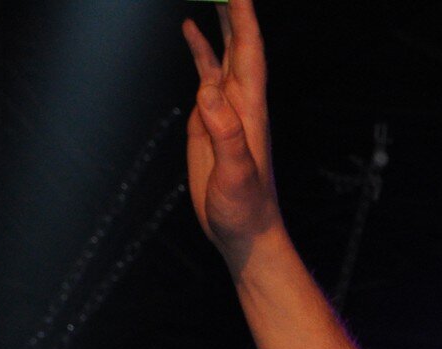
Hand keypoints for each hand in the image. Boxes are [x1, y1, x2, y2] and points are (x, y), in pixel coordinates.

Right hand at [182, 0, 281, 267]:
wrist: (244, 233)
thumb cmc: (245, 210)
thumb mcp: (236, 175)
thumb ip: (226, 135)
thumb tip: (209, 93)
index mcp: (249, 110)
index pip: (250, 52)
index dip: (244, 18)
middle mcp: (240, 103)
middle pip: (240, 44)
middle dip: (233, 10)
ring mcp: (225, 110)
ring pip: (224, 54)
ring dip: (219, 22)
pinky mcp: (209, 121)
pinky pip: (206, 75)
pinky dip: (201, 50)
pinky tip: (191, 31)